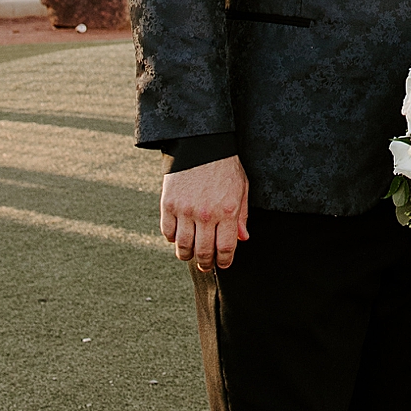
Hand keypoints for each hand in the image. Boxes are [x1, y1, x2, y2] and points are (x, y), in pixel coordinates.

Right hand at [160, 156, 249, 271]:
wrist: (201, 144)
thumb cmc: (225, 166)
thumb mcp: (241, 188)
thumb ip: (242, 216)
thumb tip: (242, 239)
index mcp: (227, 211)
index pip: (225, 248)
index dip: (224, 261)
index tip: (223, 264)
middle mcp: (206, 214)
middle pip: (203, 251)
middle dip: (205, 263)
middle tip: (205, 266)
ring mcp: (185, 209)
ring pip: (183, 246)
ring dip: (186, 256)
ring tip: (190, 256)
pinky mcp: (168, 204)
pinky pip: (167, 232)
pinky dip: (172, 239)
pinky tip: (178, 237)